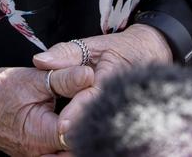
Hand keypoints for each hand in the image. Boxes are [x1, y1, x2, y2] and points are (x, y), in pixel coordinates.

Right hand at [0, 64, 93, 156]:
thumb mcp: (32, 79)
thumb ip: (62, 78)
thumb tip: (88, 74)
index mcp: (43, 135)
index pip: (79, 132)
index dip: (92, 115)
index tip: (101, 98)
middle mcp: (42, 153)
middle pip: (77, 146)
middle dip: (89, 128)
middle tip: (97, 107)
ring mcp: (39, 155)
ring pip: (67, 151)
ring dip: (79, 134)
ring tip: (88, 114)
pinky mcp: (36, 153)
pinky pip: (57, 151)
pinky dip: (67, 139)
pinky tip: (75, 123)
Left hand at [32, 25, 172, 154]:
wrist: (152, 54)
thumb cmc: (121, 49)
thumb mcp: (93, 44)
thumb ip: (65, 53)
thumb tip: (39, 61)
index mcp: (111, 77)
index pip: (92, 96)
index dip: (77, 112)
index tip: (62, 126)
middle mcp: (120, 96)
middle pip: (99, 118)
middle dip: (81, 130)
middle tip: (63, 140)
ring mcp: (126, 109)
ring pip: (106, 127)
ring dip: (89, 136)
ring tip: (70, 147)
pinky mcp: (127, 118)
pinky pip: (111, 128)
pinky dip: (97, 135)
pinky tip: (84, 144)